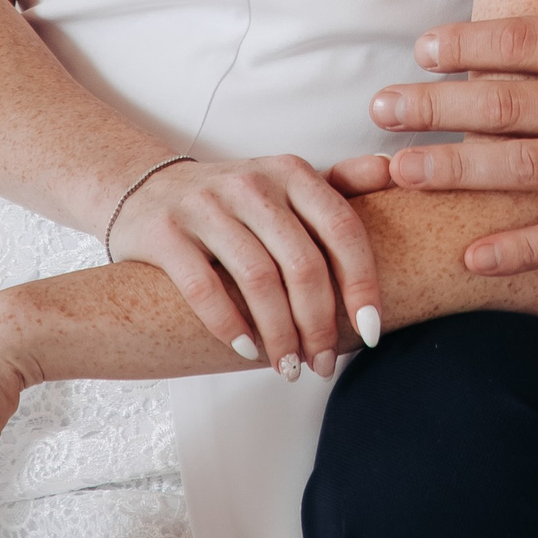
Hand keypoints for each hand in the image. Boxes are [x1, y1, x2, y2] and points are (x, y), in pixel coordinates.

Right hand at [109, 155, 384, 376]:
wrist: (145, 191)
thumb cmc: (234, 203)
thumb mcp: (285, 184)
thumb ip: (339, 184)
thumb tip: (392, 170)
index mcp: (290, 172)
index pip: (341, 229)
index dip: (361, 285)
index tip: (371, 332)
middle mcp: (250, 183)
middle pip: (302, 263)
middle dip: (319, 323)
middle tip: (324, 364)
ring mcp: (204, 205)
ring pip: (258, 279)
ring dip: (280, 334)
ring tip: (289, 367)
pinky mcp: (163, 232)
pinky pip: (204, 288)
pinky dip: (230, 326)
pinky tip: (246, 350)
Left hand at [371, 0, 537, 273]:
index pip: (526, 40)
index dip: (467, 44)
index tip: (422, 48)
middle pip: (506, 104)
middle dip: (436, 106)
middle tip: (381, 109)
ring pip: (523, 168)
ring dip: (455, 170)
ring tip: (399, 169)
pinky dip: (520, 249)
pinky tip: (471, 252)